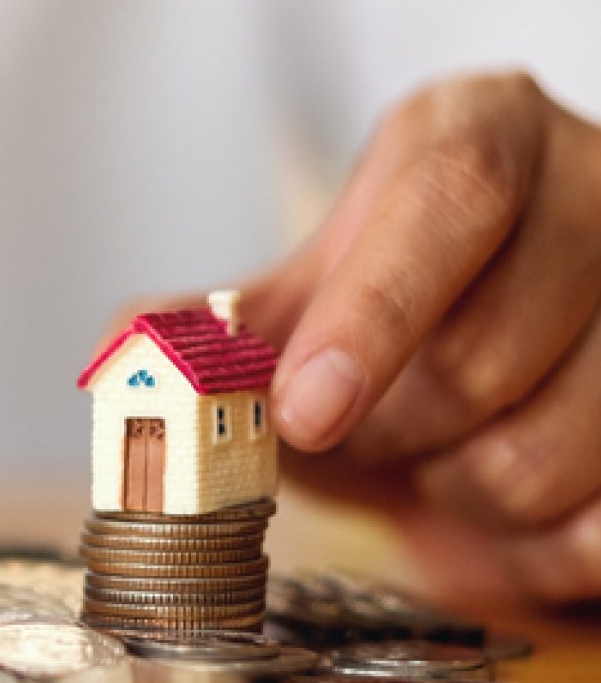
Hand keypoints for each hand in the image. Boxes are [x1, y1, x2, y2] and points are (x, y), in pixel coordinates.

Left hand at [245, 71, 600, 606]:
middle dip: (391, 435)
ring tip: (439, 459)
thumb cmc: (393, 313)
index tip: (302, 412)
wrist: (509, 342)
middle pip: (491, 351)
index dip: (372, 313)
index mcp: (485, 132)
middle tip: (359, 433)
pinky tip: (507, 512)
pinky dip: (534, 550)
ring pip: (555, 452)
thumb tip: (126, 349)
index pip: (450, 198)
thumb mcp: (300, 295)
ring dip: (459, 497)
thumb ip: (212, 323)